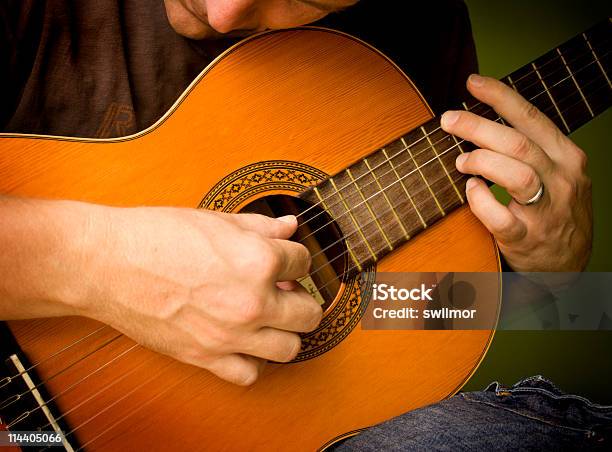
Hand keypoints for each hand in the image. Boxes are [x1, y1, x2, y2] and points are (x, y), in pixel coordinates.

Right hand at [78, 207, 320, 385]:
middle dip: (303, 299)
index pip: (304, 262)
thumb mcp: (216, 220)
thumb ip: (261, 226)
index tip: (285, 260)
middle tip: (287, 292)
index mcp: (258, 261)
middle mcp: (252, 302)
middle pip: (309, 313)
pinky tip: (244, 343)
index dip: (295, 259)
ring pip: (290, 348)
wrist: (107, 263)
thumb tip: (289, 225)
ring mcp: (231, 334)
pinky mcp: (206, 357)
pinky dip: (253, 361)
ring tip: (271, 319)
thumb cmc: (155, 235)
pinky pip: (249, 374)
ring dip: (286, 332)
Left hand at [441, 74, 592, 272]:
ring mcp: (546, 211)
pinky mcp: (527, 239)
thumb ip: (530, 149)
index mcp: (566, 157)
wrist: (566, 265)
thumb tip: (483, 122)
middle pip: (517, 143)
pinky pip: (500, 217)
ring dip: (481, 162)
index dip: (500, 97)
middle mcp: (561, 180)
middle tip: (449, 120)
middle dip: (477, 127)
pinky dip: (480, 201)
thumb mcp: (556, 174)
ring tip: (461, 162)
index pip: (532, 118)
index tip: (473, 83)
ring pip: (516, 174)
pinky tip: (470, 191)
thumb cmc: (553, 211)